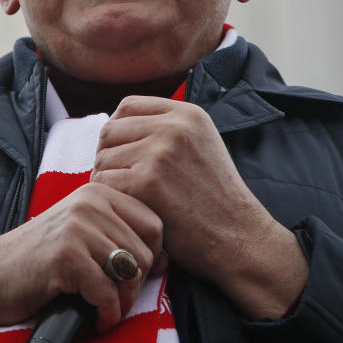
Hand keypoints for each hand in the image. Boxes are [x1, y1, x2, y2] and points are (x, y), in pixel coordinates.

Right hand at [0, 182, 162, 331]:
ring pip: (130, 272)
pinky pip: (107, 292)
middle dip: (135, 285)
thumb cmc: (40, 260)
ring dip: (121, 302)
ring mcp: (77, 227)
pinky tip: (94, 318)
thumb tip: (166, 259)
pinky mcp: (65, 255)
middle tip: (115, 301)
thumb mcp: (82, 234)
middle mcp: (90, 202)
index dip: (153, 256)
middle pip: (145, 251)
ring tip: (105, 310)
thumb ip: (119, 235)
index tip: (133, 276)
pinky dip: (105, 314)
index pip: (154, 223)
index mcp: (99, 193)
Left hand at [90, 96, 306, 317]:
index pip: (129, 105)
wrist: (238, 236)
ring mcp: (159, 152)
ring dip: (108, 180)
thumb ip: (167, 130)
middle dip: (107, 155)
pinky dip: (110, 198)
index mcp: (187, 114)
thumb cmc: (216, 199)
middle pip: (111, 130)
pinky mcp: (147, 181)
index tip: (118, 151)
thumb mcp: (201, 145)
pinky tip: (128, 209)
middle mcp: (173, 126)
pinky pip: (104, 182)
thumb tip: (120, 126)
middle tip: (117, 180)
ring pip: (104, 158)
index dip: (117, 129)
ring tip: (128, 198)